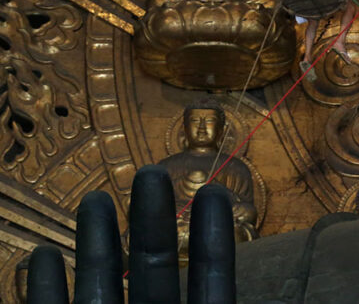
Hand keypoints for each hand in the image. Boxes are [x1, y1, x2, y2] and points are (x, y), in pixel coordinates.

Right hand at [26, 166, 236, 303]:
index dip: (213, 239)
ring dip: (96, 243)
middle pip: (154, 269)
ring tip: (94, 198)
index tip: (213, 192)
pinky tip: (40, 256)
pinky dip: (44, 291)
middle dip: (152, 220)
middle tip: (150, 172)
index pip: (212, 280)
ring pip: (102, 288)